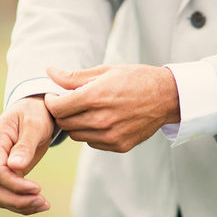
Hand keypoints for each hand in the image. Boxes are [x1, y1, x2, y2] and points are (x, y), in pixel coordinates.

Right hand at [0, 96, 54, 214]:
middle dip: (16, 200)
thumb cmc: (35, 113)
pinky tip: (39, 204)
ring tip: (44, 204)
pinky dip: (21, 202)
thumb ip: (25, 145)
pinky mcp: (4, 173)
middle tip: (42, 202)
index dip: (15, 184)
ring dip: (19, 204)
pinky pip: (6, 193)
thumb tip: (15, 166)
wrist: (34, 109)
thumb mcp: (35, 124)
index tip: (37, 188)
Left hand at [44, 64, 179, 152]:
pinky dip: (93, 133)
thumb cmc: (136, 79)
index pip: (56, 108)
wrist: (167, 96)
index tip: (55, 96)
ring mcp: (111, 135)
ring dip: (77, 124)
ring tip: (90, 111)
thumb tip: (49, 72)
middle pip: (64, 123)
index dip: (51, 101)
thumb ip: (74, 76)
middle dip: (63, 112)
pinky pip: (93, 142)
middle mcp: (101, 119)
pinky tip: (104, 120)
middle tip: (72, 103)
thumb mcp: (105, 71)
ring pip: (77, 135)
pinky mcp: (119, 145)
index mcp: (95, 96)